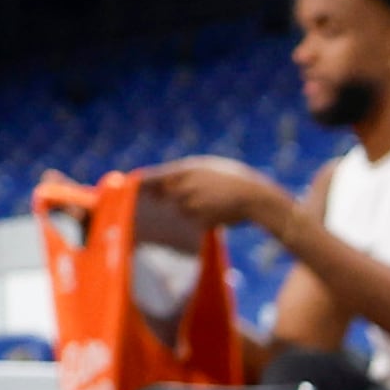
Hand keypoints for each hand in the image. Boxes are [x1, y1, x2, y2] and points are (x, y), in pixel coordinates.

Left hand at [140, 157, 290, 233]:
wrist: (256, 197)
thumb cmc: (235, 179)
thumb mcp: (209, 167)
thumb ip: (185, 174)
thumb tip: (161, 187)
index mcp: (186, 169)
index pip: (153, 178)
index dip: (142, 185)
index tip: (133, 188)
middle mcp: (185, 186)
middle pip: (168, 197)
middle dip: (175, 197)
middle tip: (198, 195)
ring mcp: (192, 205)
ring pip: (183, 211)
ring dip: (194, 209)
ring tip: (215, 201)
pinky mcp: (200, 221)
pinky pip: (196, 221)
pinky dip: (205, 219)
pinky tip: (220, 212)